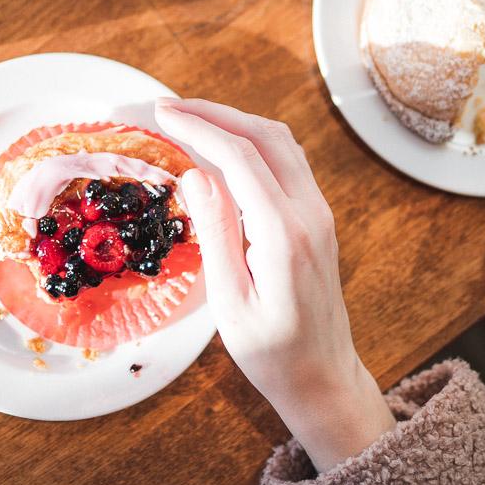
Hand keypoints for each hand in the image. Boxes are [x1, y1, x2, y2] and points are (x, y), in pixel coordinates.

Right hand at [154, 97, 394, 473]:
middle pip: (265, 136)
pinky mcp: (317, 218)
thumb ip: (215, 235)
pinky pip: (286, 162)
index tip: (160, 113)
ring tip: (188, 117)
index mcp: (286, 234)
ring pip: (280, 143)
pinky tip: (220, 147)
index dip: (198, 127)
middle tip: (167, 106)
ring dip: (235, 121)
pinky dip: (251, 142)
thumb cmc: (272, 354)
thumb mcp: (230, 304)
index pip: (240, 157)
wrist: (324, 379)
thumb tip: (195, 174)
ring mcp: (319, 213)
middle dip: (215, 112)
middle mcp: (311, 213)